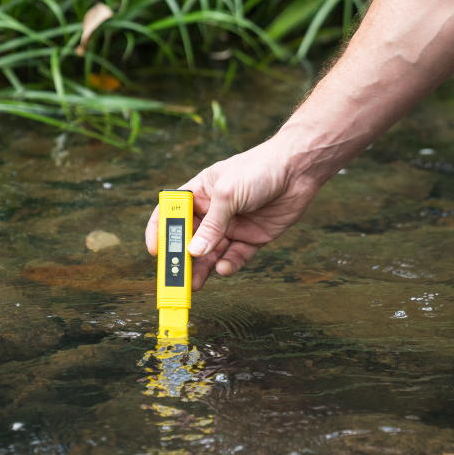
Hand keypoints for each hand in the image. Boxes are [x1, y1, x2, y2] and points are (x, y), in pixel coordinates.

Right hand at [145, 134, 319, 289]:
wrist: (298, 170)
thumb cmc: (258, 169)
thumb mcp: (228, 194)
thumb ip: (211, 224)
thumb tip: (194, 252)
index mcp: (200, 193)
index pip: (171, 212)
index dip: (159, 231)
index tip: (155, 251)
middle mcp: (213, 211)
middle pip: (190, 239)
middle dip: (182, 258)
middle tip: (175, 278)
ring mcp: (232, 226)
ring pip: (211, 253)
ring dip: (202, 269)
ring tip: (195, 285)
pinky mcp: (252, 238)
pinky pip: (236, 257)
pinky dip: (229, 265)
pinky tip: (224, 269)